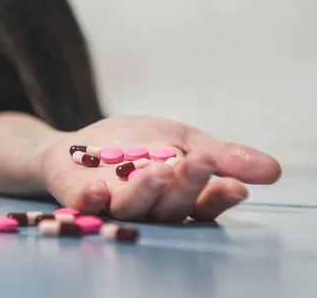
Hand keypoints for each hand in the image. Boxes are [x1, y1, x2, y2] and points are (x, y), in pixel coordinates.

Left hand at [41, 115, 280, 221]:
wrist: (84, 141)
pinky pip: (84, 206)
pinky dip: (90, 199)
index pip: (201, 207)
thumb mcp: (184, 140)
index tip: (235, 186)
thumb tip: (274, 171)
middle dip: (185, 188)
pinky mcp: (78, 198)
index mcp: (177, 200)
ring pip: (132, 208)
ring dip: (146, 192)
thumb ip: (222, 156)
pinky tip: (96, 188)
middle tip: (197, 163)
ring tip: (158, 170)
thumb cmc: (139, 145)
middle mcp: (147, 211)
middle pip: (170, 209)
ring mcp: (111, 206)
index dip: (216, 198)